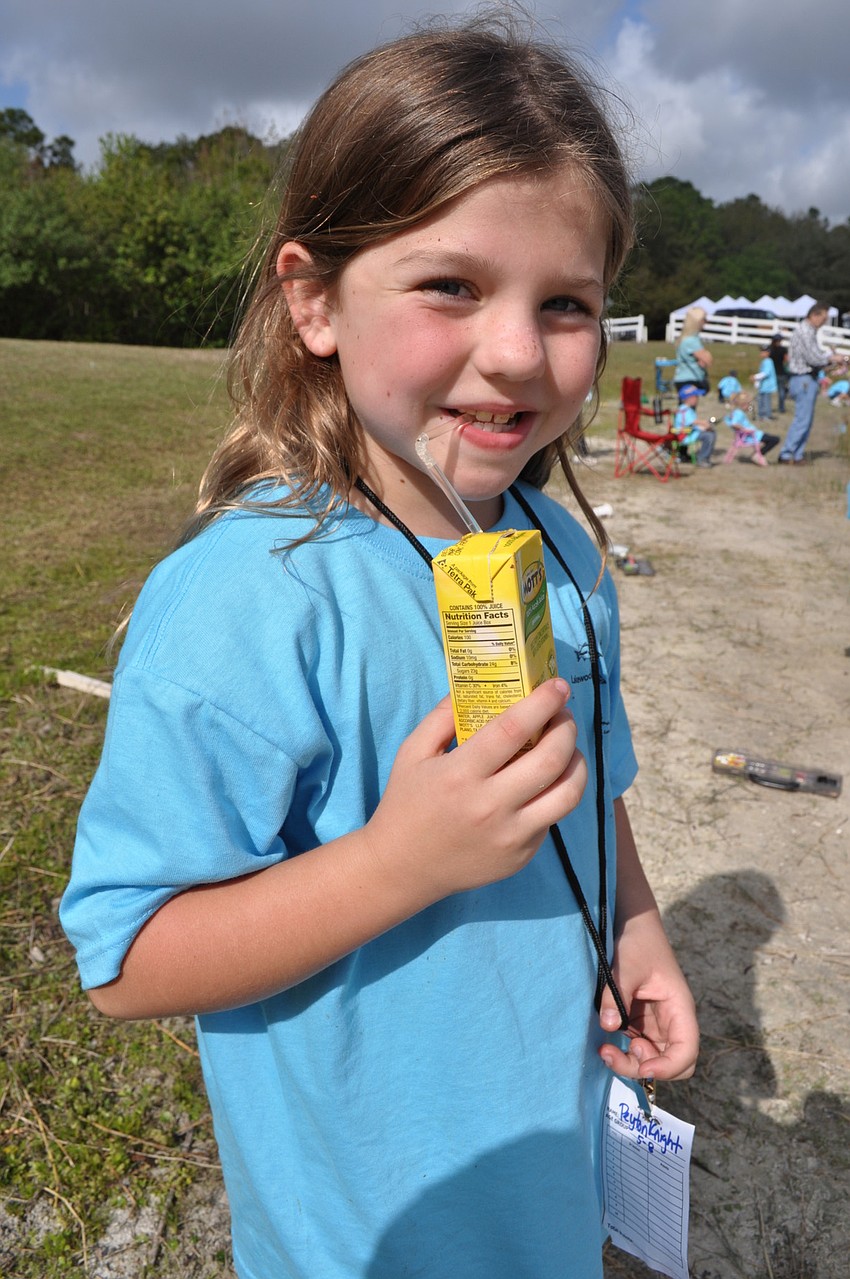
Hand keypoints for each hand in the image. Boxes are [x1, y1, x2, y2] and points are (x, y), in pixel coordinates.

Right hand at [363, 679, 586, 903]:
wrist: (402, 868)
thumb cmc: (406, 803)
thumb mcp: (412, 753)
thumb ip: (442, 717)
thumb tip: (476, 685)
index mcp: (460, 775)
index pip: (512, 730)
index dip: (542, 703)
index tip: (558, 686)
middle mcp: (490, 807)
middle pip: (551, 760)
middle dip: (566, 728)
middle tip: (563, 714)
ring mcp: (510, 836)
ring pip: (567, 794)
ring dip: (577, 763)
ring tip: (568, 748)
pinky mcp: (521, 856)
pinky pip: (551, 818)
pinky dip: (555, 793)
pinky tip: (542, 782)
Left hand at [597, 911, 698, 1082]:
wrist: (632, 925)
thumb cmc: (637, 942)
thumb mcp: (625, 967)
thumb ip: (616, 997)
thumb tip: (610, 1027)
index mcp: (679, 1008)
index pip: (687, 1050)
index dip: (669, 1066)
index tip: (643, 1066)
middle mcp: (672, 1021)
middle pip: (672, 1063)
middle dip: (646, 1068)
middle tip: (616, 1053)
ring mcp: (656, 1024)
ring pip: (652, 1059)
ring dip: (631, 1063)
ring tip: (605, 1050)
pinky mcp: (640, 1022)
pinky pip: (637, 1048)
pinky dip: (623, 1053)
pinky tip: (605, 1043)